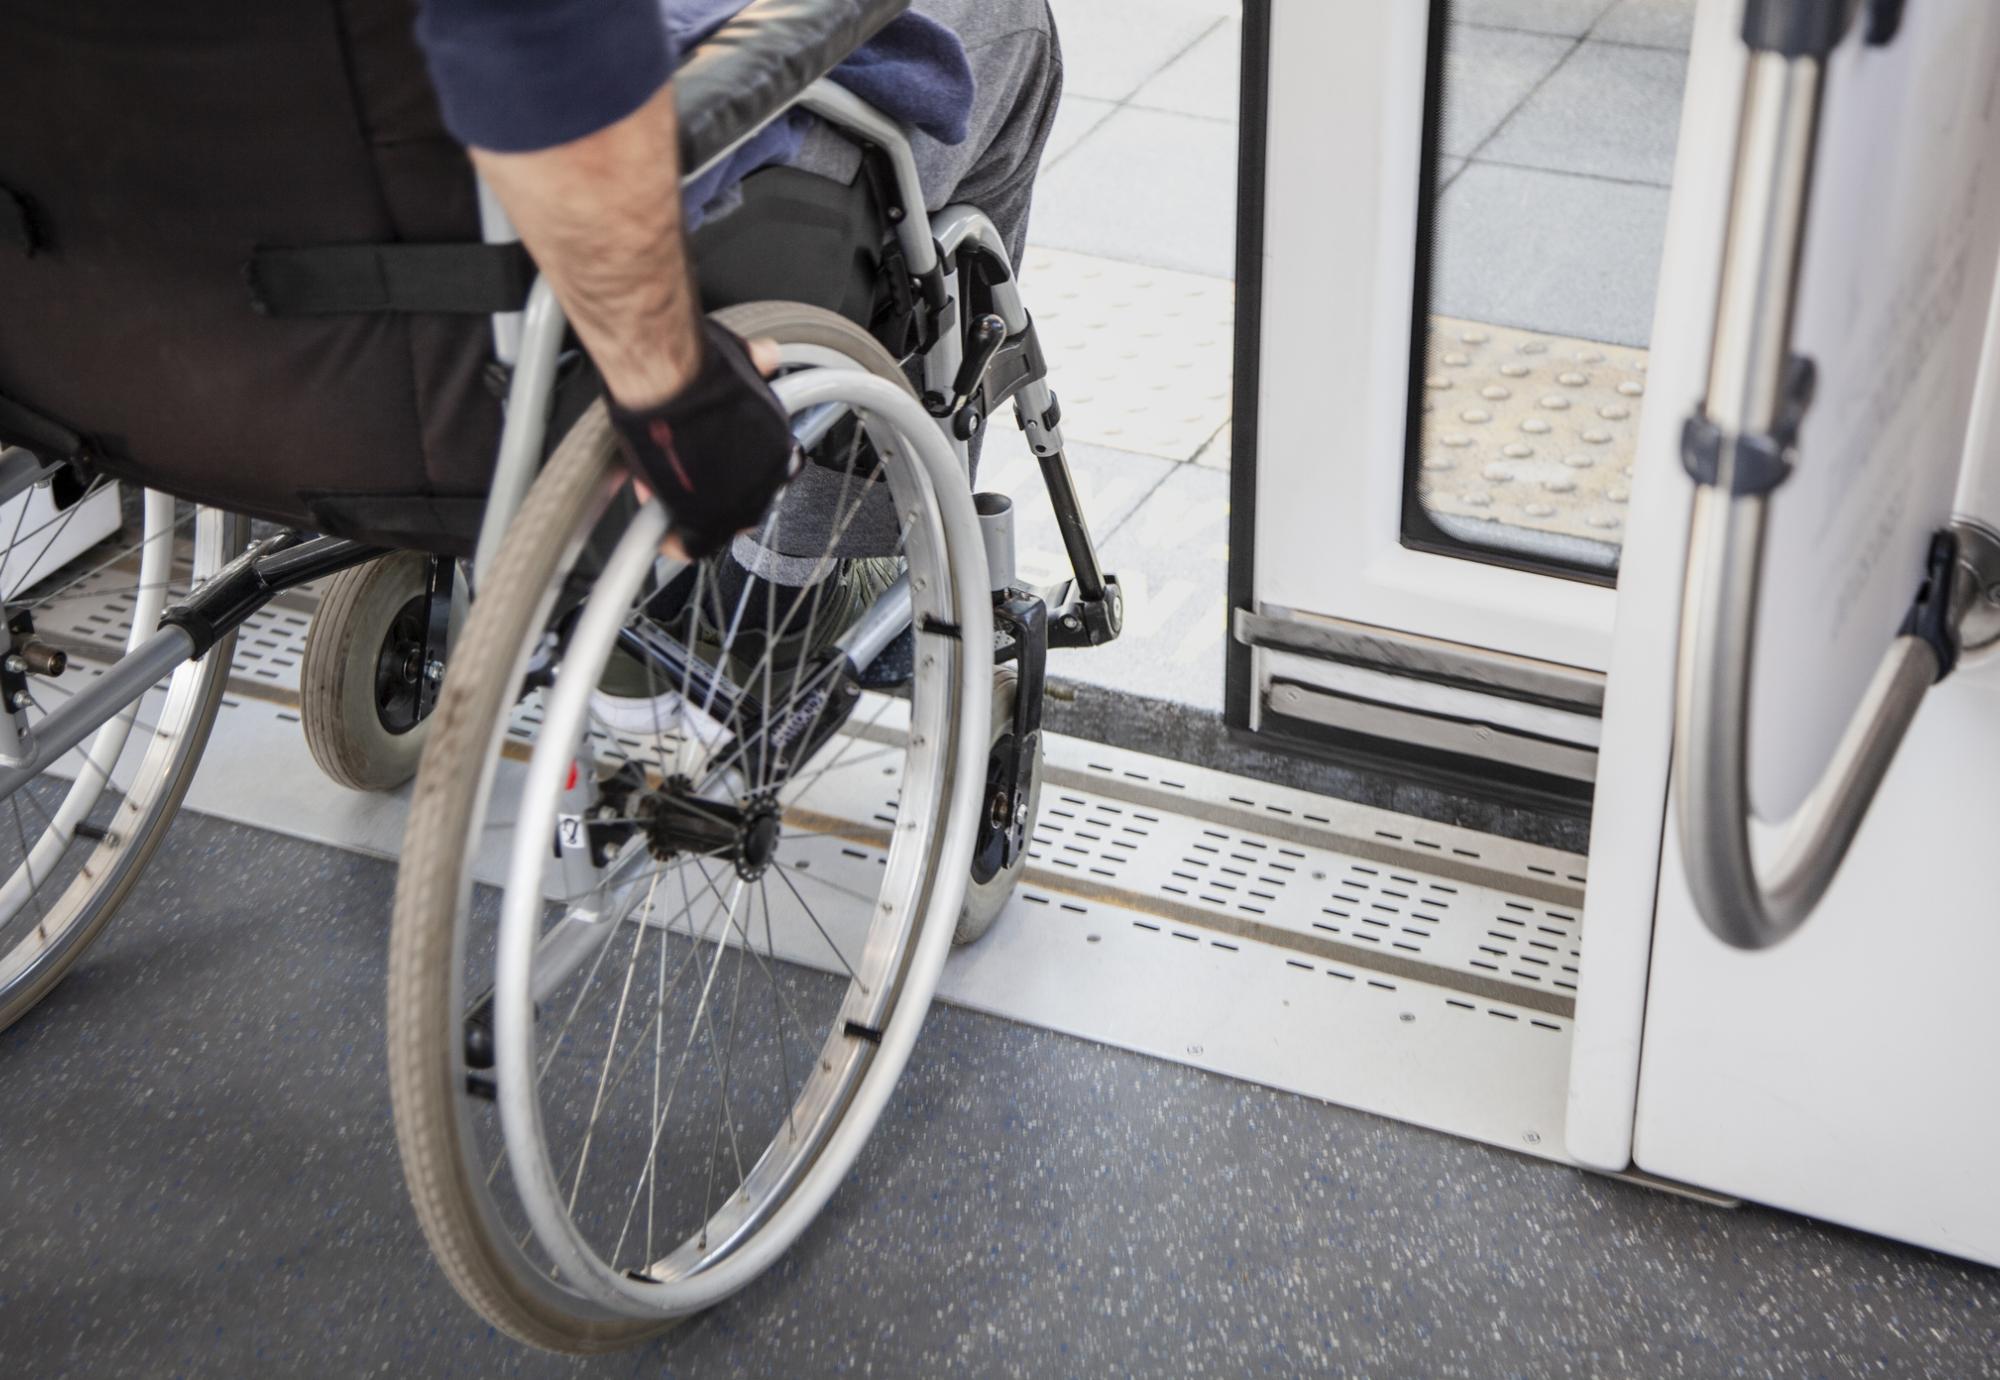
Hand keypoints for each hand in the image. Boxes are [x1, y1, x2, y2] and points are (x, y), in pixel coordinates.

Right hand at [612, 326, 793, 560]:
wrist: (668, 378)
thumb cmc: (695, 366)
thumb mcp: (738, 359)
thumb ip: (753, 364)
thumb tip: (766, 353)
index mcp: (776, 444)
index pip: (760, 473)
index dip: (729, 471)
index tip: (710, 466)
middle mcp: (765, 477)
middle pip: (741, 504)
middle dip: (712, 496)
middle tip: (684, 483)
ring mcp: (737, 500)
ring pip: (717, 526)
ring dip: (692, 518)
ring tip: (666, 502)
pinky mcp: (705, 518)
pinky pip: (692, 546)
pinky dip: (674, 543)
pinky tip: (661, 536)